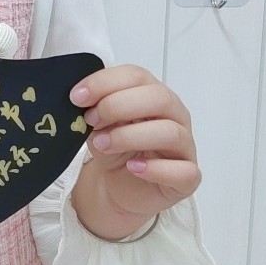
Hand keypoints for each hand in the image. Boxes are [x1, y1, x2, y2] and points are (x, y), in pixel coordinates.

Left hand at [69, 65, 201, 239]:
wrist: (116, 188)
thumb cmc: (114, 150)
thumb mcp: (99, 126)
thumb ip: (96, 112)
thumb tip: (85, 103)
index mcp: (153, 95)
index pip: (136, 76)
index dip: (105, 83)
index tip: (77, 97)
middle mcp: (174, 116)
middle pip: (159, 97)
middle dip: (118, 105)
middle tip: (90, 119)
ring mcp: (184, 147)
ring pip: (170, 132)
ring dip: (130, 136)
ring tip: (102, 144)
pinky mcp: (187, 178)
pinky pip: (184, 171)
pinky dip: (156, 169)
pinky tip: (132, 167)